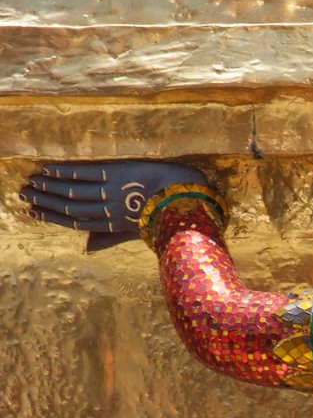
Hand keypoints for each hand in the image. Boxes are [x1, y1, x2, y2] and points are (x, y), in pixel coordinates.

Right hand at [20, 159, 207, 246]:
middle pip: (69, 206)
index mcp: (110, 225)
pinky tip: (49, 168)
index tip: (33, 211)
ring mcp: (111, 193)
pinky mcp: (117, 175)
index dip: (52, 216)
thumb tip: (86, 249)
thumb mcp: (135, 232)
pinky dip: (65, 171)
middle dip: (44, 200)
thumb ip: (109, 238)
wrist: (184, 196)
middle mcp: (107, 210)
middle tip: (23, 193)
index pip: (74, 221)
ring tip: (32, 180)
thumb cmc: (163, 214)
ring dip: (50, 185)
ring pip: (73, 190)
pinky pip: (86, 173)